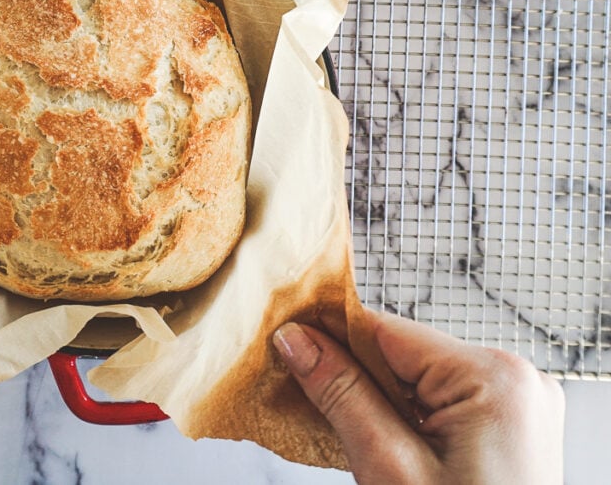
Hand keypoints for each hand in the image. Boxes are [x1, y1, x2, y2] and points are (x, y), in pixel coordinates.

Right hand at [273, 310, 563, 483]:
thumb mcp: (391, 468)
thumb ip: (343, 394)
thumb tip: (298, 341)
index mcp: (493, 377)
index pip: (385, 329)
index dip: (327, 334)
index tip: (282, 341)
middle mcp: (513, 379)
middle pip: (400, 354)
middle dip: (350, 374)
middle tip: (299, 394)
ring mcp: (514, 404)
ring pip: (416, 379)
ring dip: (373, 399)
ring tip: (340, 428)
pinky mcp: (507, 427)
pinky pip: (440, 402)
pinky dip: (403, 417)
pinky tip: (377, 438)